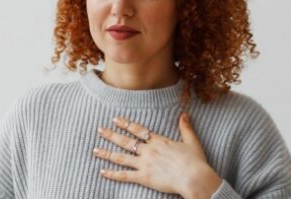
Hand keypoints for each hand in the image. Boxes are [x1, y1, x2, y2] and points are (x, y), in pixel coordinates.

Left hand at [93, 112, 221, 198]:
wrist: (194, 177)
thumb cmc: (195, 161)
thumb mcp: (192, 141)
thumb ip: (185, 128)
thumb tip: (185, 114)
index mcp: (159, 141)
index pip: (138, 130)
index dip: (126, 124)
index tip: (115, 119)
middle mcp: (148, 150)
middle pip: (126, 141)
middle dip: (111, 135)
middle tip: (100, 130)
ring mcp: (144, 164)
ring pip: (121, 157)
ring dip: (107, 153)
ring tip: (95, 149)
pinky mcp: (144, 177)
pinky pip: (124, 175)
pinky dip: (112, 174)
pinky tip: (102, 171)